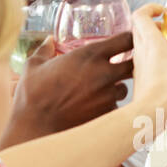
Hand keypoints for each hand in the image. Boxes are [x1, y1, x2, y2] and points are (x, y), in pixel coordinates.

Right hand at [0, 31, 133, 146]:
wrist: (35, 127)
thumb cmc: (32, 94)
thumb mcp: (34, 66)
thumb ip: (45, 50)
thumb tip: (48, 41)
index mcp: (89, 55)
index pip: (125, 40)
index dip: (130, 40)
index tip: (129, 41)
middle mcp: (104, 73)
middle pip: (133, 64)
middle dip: (129, 65)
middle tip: (121, 66)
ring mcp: (108, 95)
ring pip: (124, 88)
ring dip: (117, 88)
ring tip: (100, 91)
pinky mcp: (107, 115)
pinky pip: (115, 108)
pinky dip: (107, 108)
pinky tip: (92, 109)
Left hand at [131, 4, 166, 115]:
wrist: (151, 113)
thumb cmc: (166, 89)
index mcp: (150, 41)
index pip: (140, 14)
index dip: (150, 8)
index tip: (163, 10)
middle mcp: (142, 51)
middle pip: (141, 29)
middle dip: (157, 25)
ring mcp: (142, 65)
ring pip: (147, 47)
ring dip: (161, 44)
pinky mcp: (145, 78)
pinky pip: (155, 65)